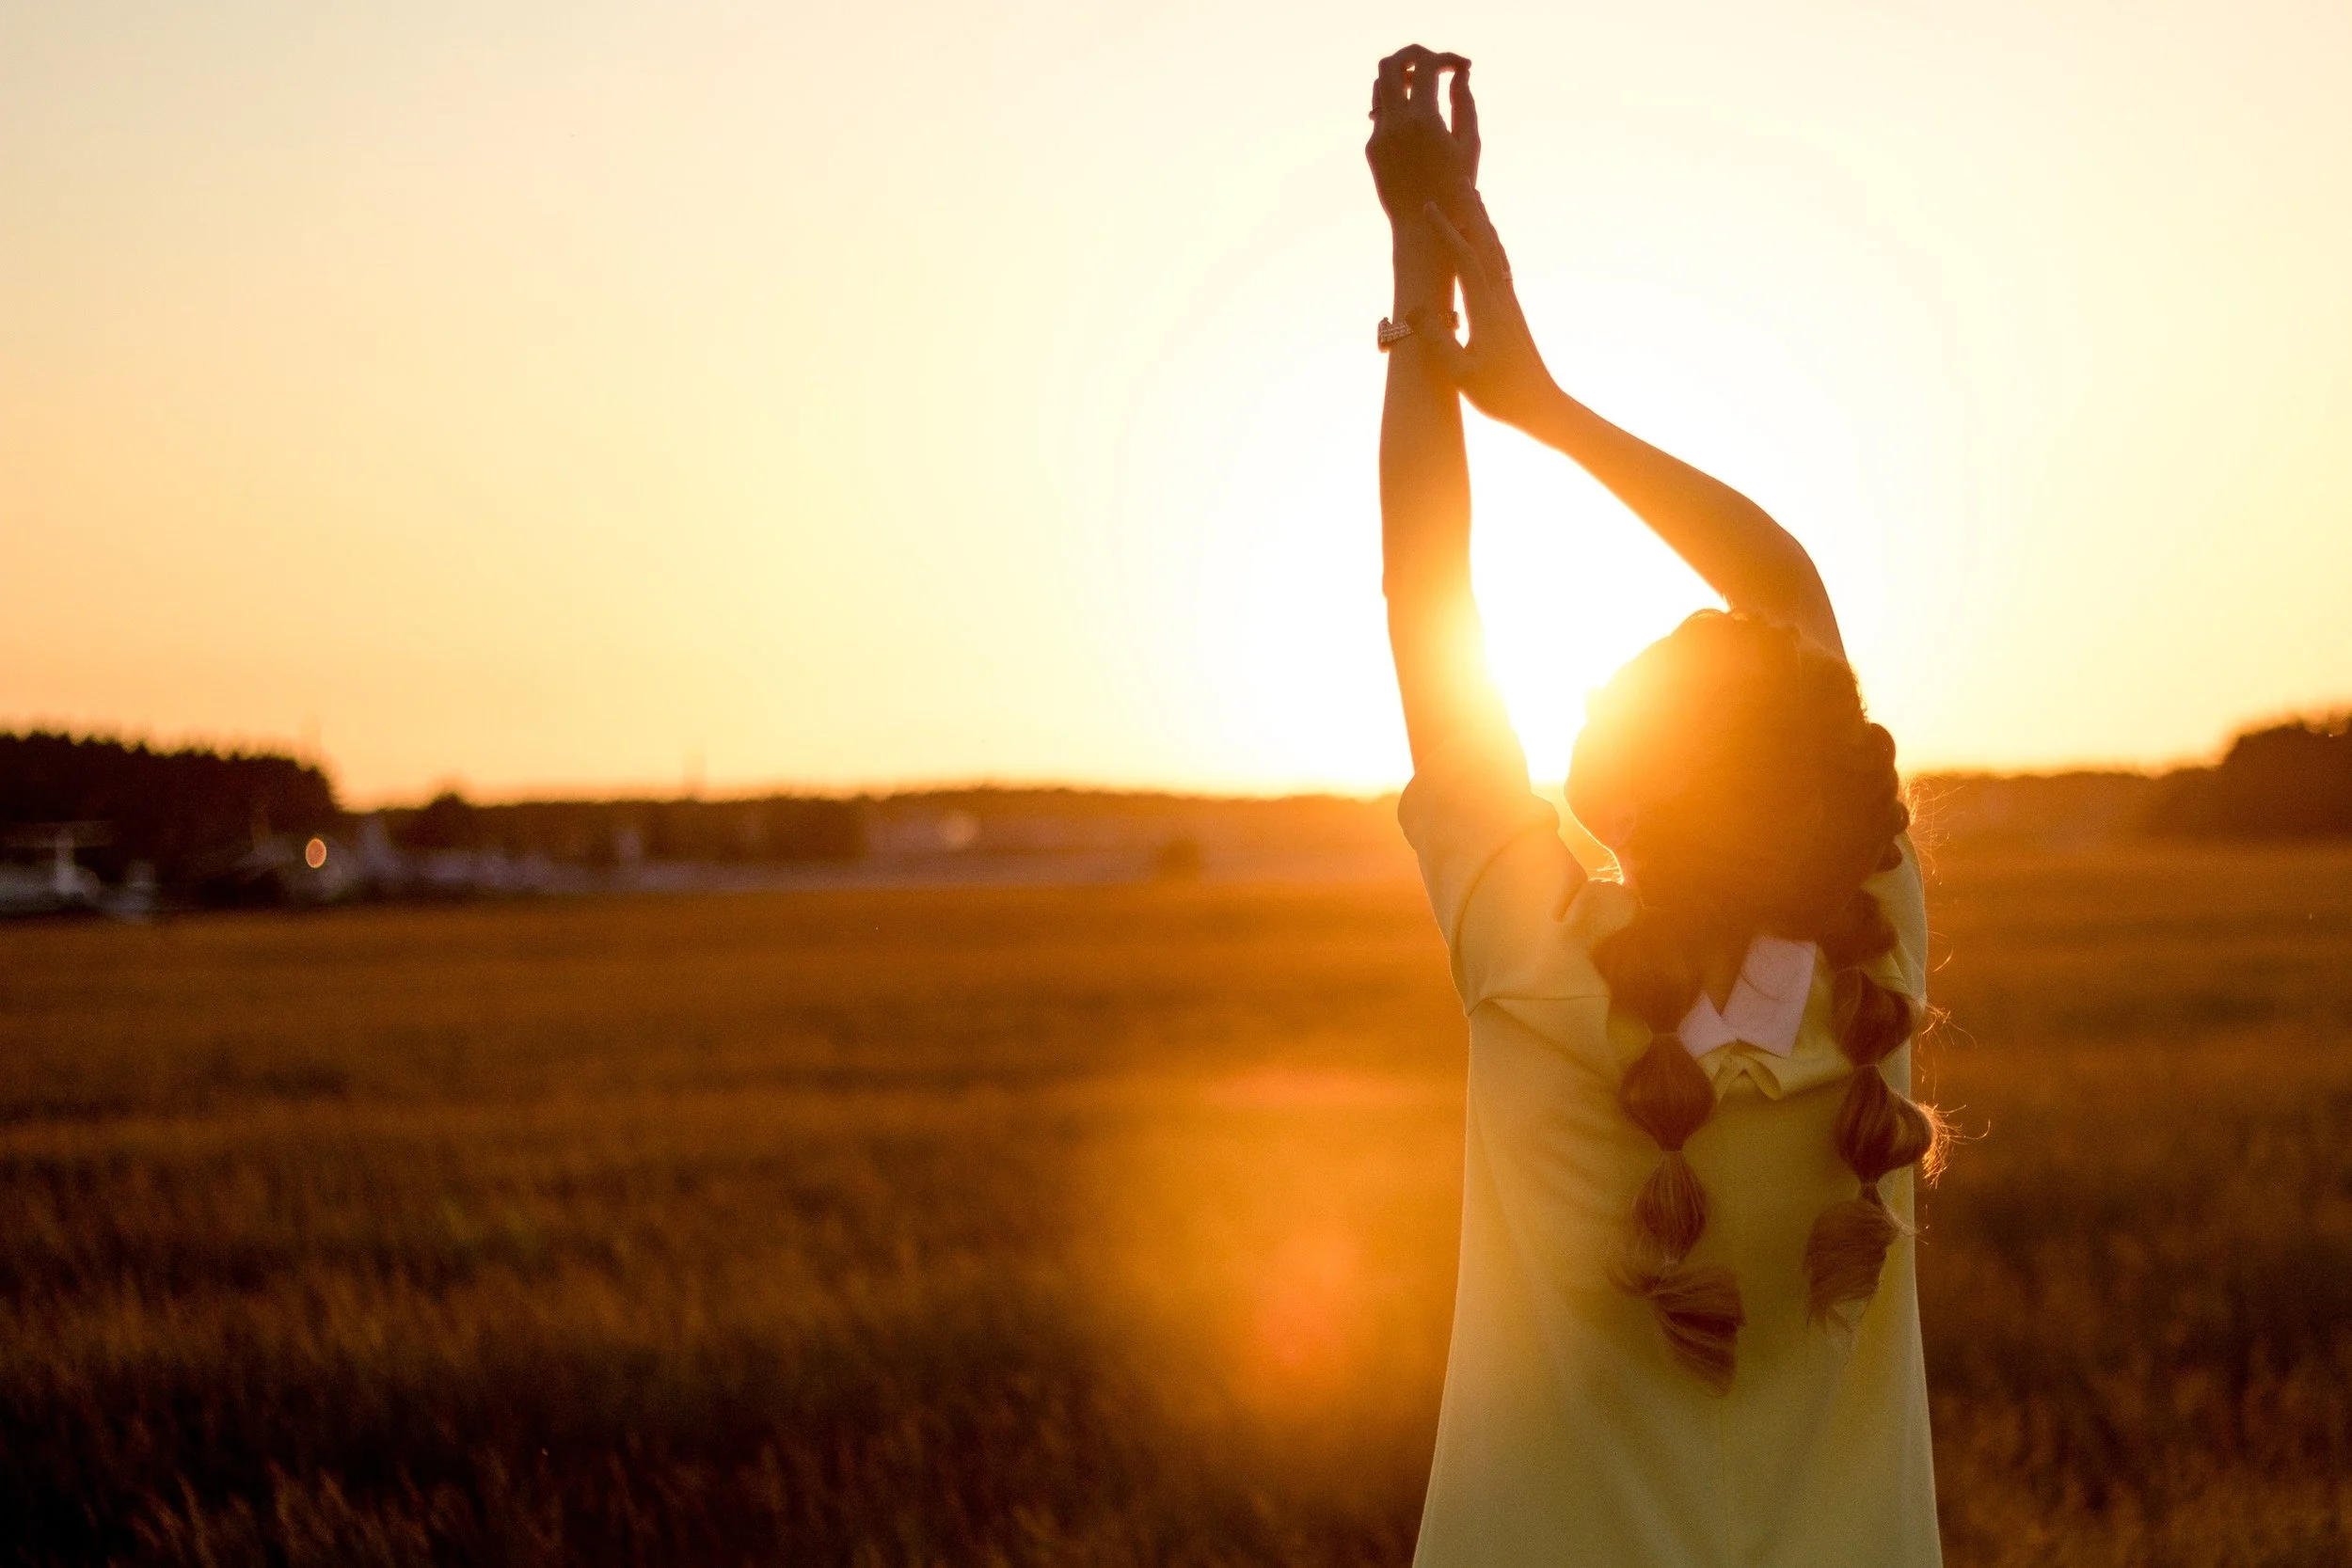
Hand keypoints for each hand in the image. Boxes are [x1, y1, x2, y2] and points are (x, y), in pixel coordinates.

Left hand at [1365, 46, 1477, 233]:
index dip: (1447, 58)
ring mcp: (1378, 136)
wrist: (1423, 228)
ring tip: (1425, 88)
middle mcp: (1395, 123)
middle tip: (1436, 64)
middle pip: (1392, 64)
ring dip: (1402, 78)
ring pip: (1380, 86)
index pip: (1427, 66)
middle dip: (1415, 55)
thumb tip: (1460, 74)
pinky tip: (1416, 116)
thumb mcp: (1469, 144)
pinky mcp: (1371, 149)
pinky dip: (1398, 104)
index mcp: (1423, 120)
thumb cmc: (1456, 189)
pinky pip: (1380, 113)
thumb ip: (1464, 103)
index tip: (1462, 66)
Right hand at [1420, 192, 1559, 432]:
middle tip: (1459, 179)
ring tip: (1474, 199)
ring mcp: (1509, 303)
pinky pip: (1501, 268)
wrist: (1542, 406)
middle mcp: (1501, 298)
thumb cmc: (1500, 395)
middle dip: (1471, 211)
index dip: (1446, 230)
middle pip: (1485, 243)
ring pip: (1496, 252)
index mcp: (1486, 309)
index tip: (1428, 207)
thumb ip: (1438, 340)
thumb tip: (1416, 308)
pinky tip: (1488, 244)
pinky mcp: (1513, 312)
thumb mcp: (1461, 374)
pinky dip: (1492, 246)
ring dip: (1483, 222)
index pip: (1464, 259)